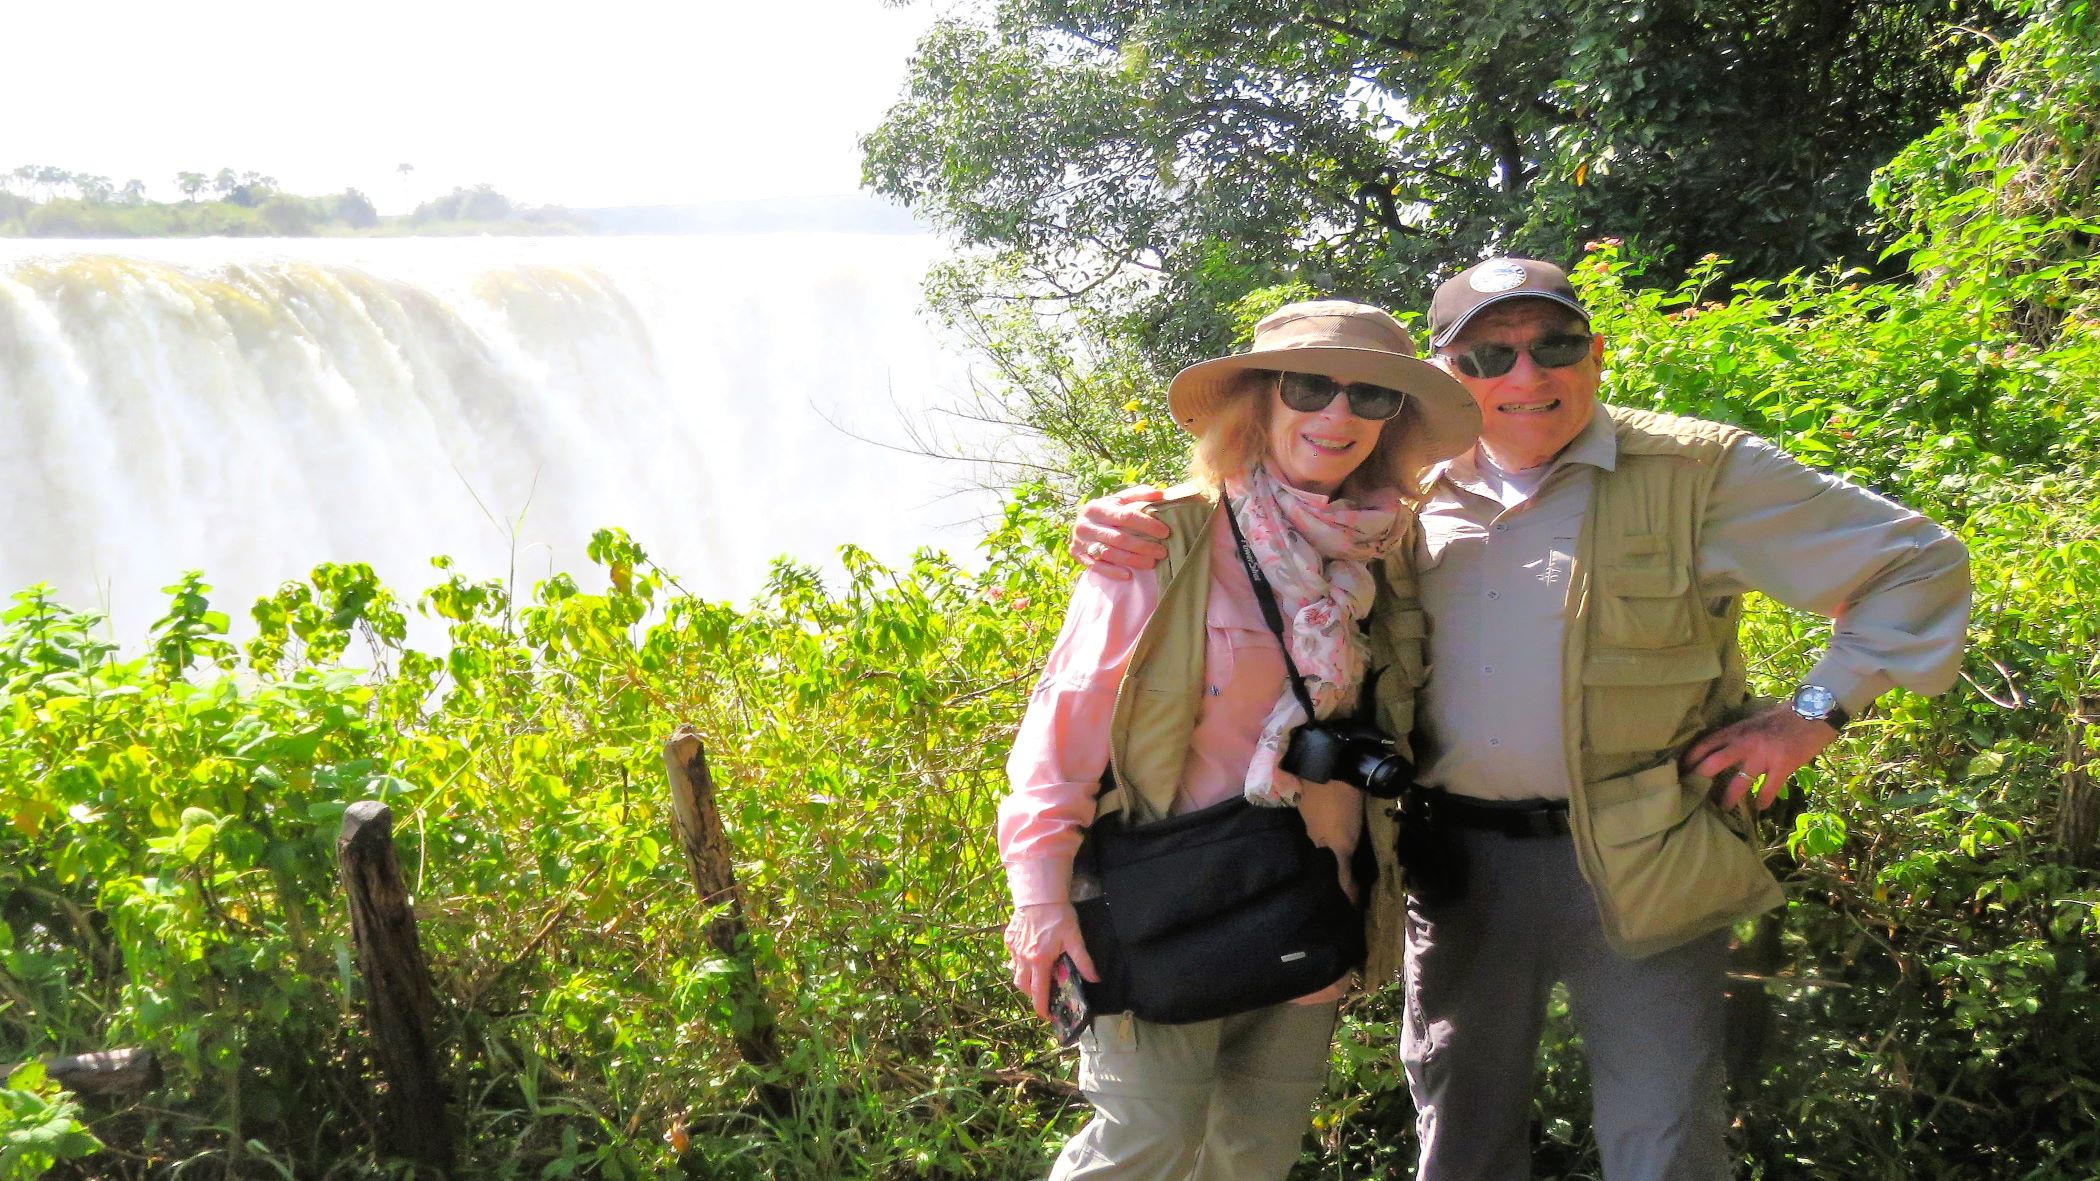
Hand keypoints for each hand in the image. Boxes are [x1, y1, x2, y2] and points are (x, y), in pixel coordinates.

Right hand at [1004, 903, 1098, 1020]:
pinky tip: (1031, 955)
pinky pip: (1012, 958)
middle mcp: (1023, 958)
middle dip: (1031, 995)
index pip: (1038, 992)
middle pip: (1022, 986)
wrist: (1039, 894)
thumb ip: (1084, 961)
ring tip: (1037, 975)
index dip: (1041, 1007)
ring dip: (1026, 979)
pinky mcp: (1008, 939)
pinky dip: (1020, 962)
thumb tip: (1095, 979)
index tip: (1046, 1015)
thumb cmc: (1058, 916)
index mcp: (1040, 961)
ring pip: (1015, 973)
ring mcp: (1013, 949)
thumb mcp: (1075, 938)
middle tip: (1043, 994)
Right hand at [1070, 486, 1171, 580]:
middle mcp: (1086, 524)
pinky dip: (1113, 571)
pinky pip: (1096, 566)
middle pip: (1118, 537)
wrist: (1081, 525)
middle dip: (1143, 546)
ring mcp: (1080, 541)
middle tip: (1162, 552)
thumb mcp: (1118, 500)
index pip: (1125, 516)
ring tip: (1151, 563)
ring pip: (1109, 553)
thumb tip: (1160, 494)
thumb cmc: (1106, 512)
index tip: (1165, 532)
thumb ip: (1138, 495)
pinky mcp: (1078, 555)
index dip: (1146, 524)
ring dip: (1132, 560)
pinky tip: (1129, 575)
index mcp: (1096, 507)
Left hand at [1680, 704, 1839, 809]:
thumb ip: (1736, 734)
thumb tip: (1718, 748)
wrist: (1813, 712)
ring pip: (1739, 782)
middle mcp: (1745, 742)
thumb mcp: (1752, 721)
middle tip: (1691, 793)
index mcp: (1736, 730)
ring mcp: (1763, 755)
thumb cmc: (1781, 717)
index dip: (1690, 757)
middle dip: (1700, 779)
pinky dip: (1763, 800)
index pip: (1705, 743)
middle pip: (1713, 763)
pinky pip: (1768, 788)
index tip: (1679, 770)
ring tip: (1723, 808)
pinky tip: (1760, 807)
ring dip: (1729, 798)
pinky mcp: (1782, 765)